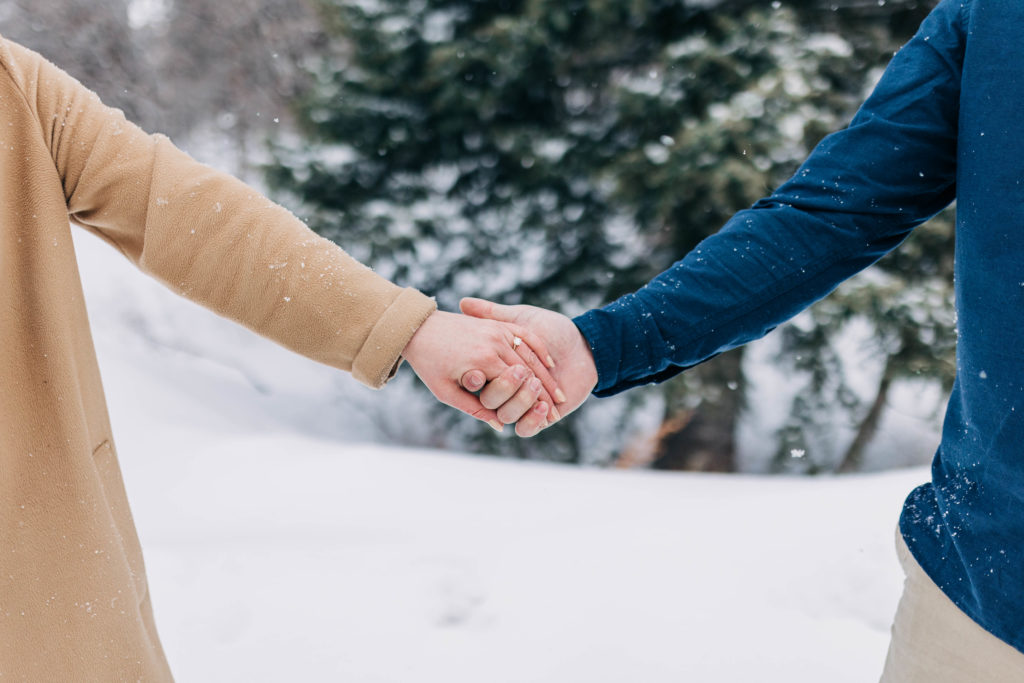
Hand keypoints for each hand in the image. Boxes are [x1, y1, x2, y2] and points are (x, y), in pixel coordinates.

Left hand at [401, 310, 562, 431]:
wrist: (418, 328)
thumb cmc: (428, 363)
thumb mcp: (446, 391)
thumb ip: (474, 408)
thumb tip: (500, 425)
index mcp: (482, 362)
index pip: (518, 385)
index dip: (534, 402)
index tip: (548, 417)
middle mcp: (494, 343)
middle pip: (529, 371)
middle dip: (546, 391)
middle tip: (560, 408)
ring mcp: (497, 331)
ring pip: (530, 355)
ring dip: (547, 375)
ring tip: (559, 392)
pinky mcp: (497, 324)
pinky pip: (525, 335)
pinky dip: (540, 349)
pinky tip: (550, 364)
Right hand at [459, 298, 597, 436]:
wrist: (584, 345)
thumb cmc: (554, 329)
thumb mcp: (521, 317)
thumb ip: (492, 312)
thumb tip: (462, 302)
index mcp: (496, 368)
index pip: (477, 380)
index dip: (476, 378)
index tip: (479, 371)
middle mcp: (505, 388)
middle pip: (491, 399)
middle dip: (504, 388)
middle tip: (520, 373)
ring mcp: (521, 404)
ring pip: (507, 415)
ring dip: (521, 401)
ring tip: (536, 383)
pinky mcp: (538, 418)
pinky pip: (527, 429)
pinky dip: (532, 420)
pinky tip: (544, 407)